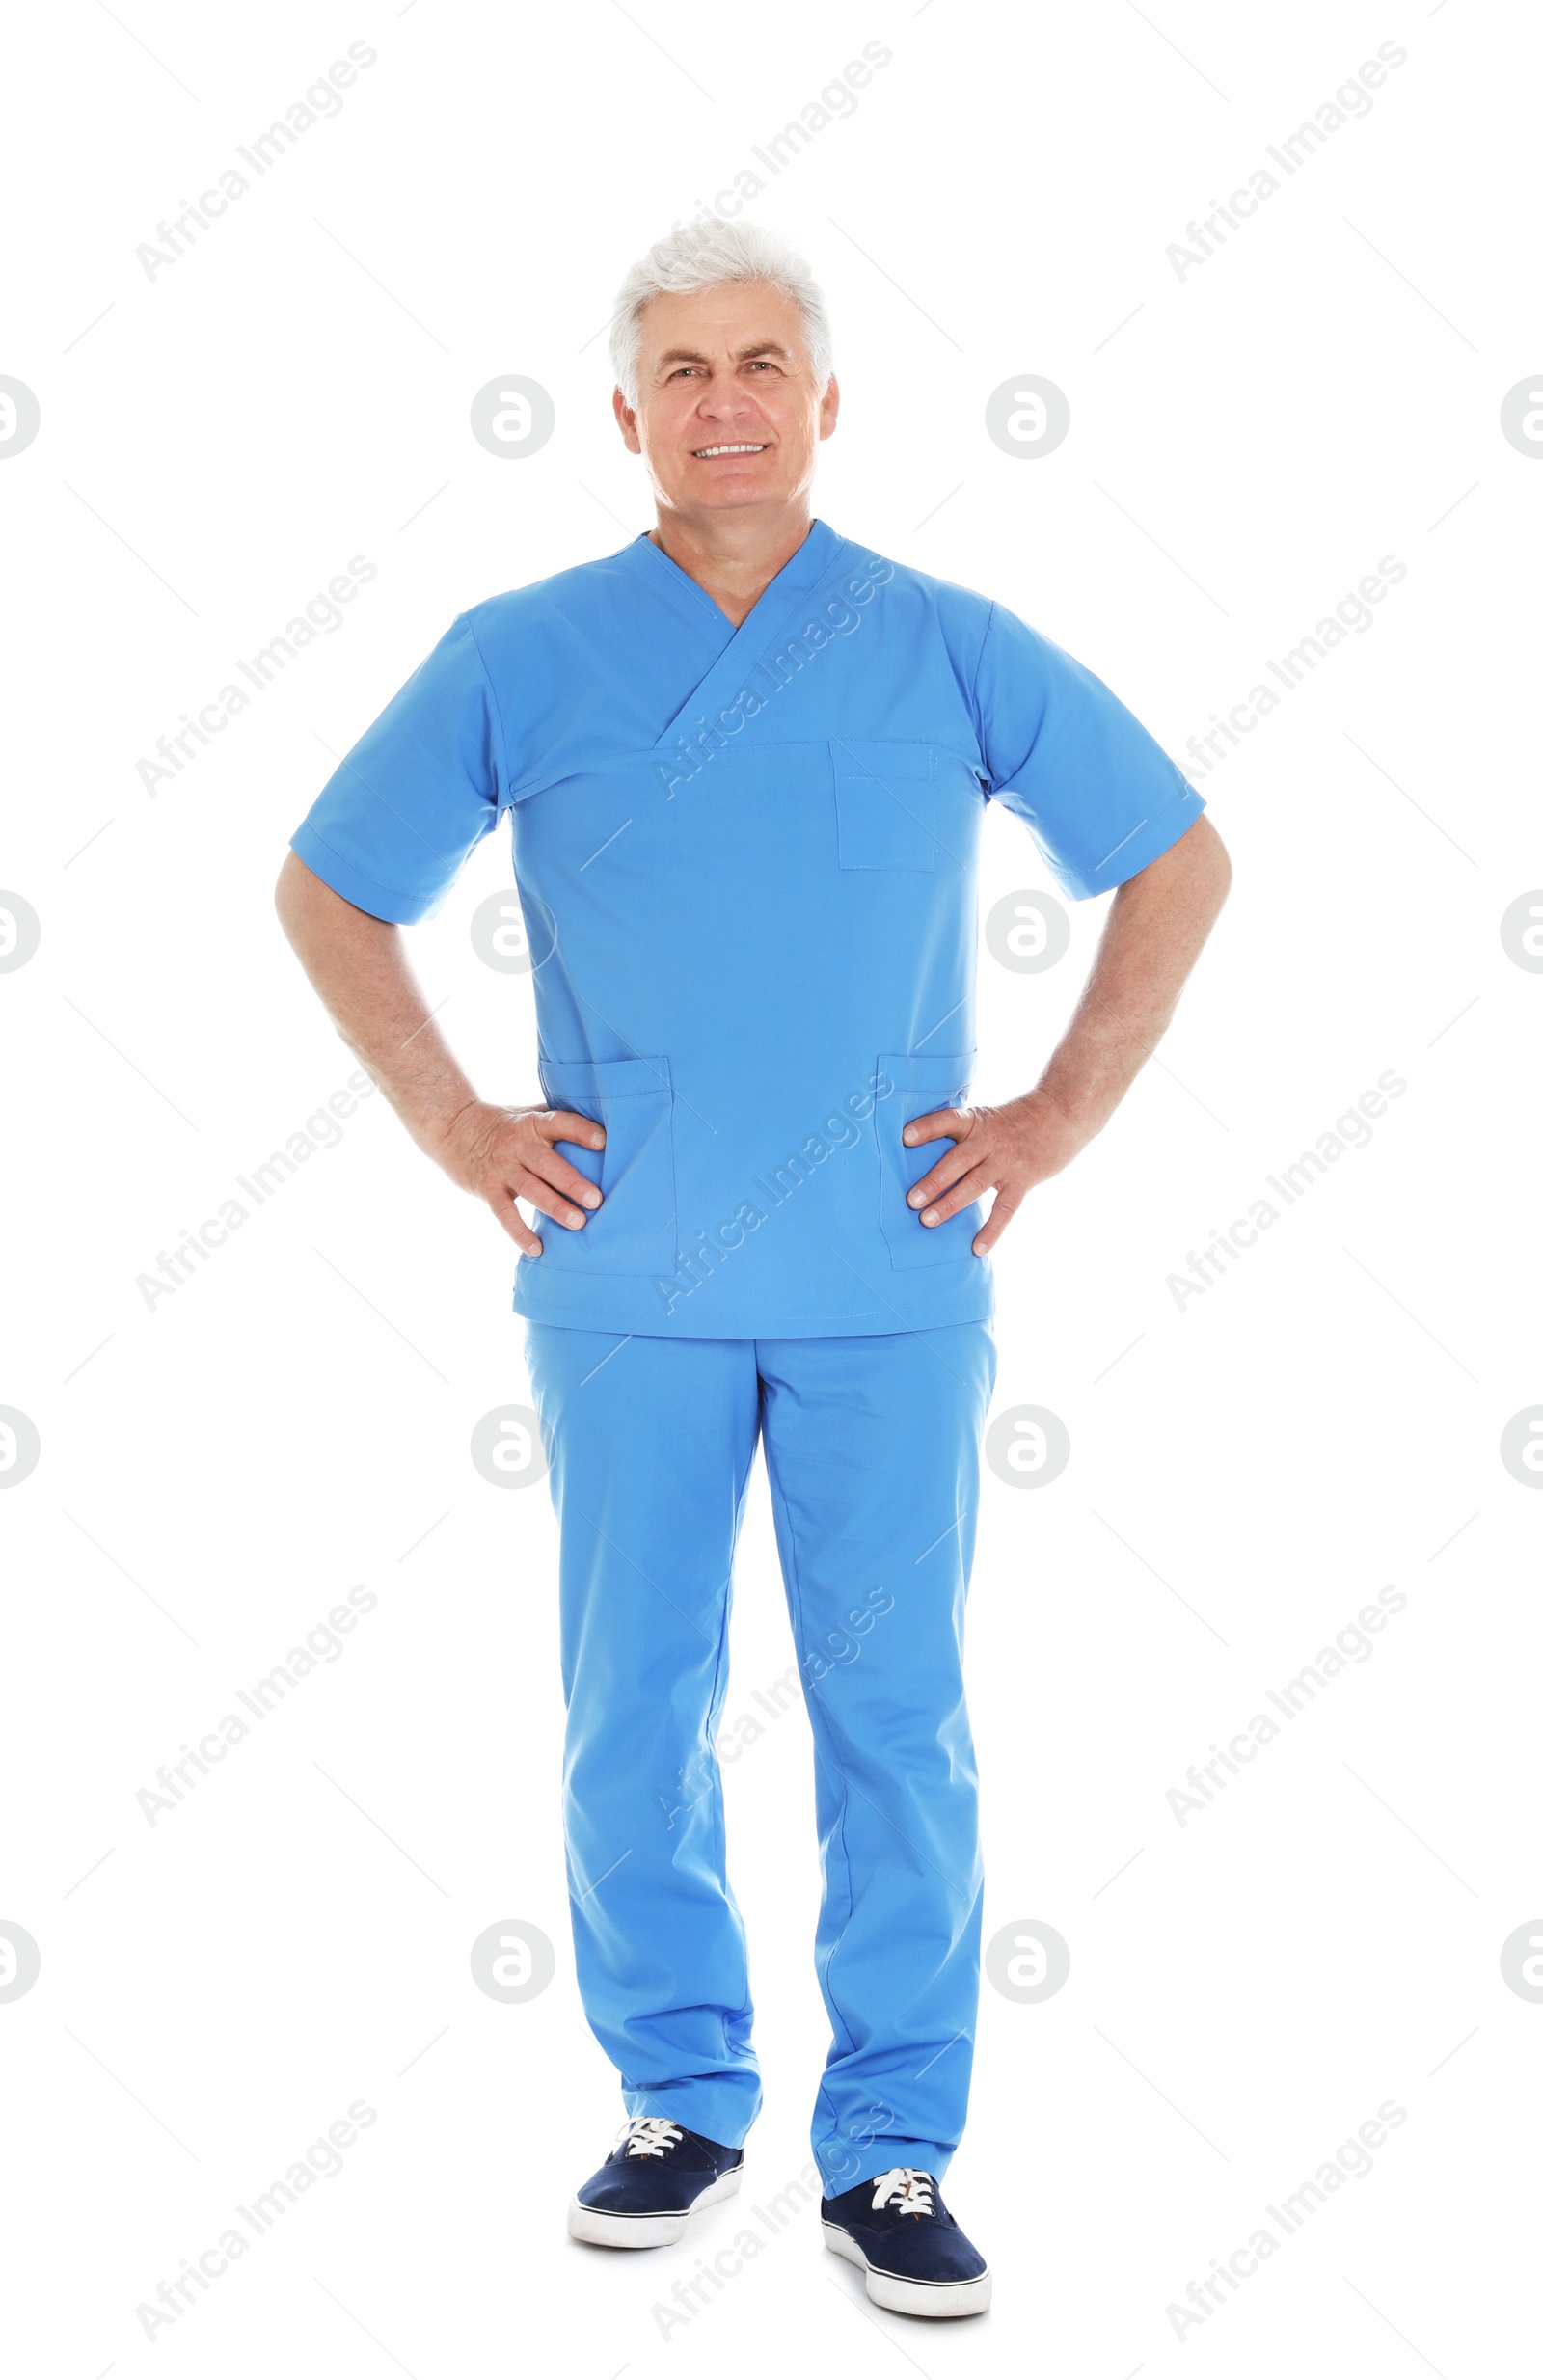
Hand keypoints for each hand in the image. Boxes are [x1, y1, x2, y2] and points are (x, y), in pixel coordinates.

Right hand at [432, 1099, 604, 1257]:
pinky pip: (504, 1214)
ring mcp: (502, 1168)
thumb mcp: (528, 1113)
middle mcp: (518, 1145)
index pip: (559, 1123)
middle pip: (548, 1164)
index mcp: (533, 1124)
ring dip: (554, 1207)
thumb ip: (557, 1120)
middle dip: (572, 1182)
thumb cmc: (503, 1123)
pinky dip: (519, 1233)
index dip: (580, 1131)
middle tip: (596, 1199)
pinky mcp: (487, 1189)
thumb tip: (603, 1124)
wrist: (452, 1127)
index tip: (603, 1141)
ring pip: (531, 1189)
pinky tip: (537, 1249)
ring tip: (578, 1223)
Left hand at [901, 1090, 1090, 1254]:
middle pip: (957, 1161)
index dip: (927, 1128)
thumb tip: (923, 1158)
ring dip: (950, 1204)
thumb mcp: (987, 1116)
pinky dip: (992, 1230)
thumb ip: (962, 1135)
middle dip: (933, 1181)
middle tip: (910, 1200)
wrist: (1062, 1112)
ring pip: (975, 1185)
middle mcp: (989, 1140)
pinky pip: (1005, 1208)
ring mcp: (1007, 1161)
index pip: (948, 1120)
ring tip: (927, 1221)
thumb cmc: (1016, 1118)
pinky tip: (977, 1248)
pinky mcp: (1023, 1179)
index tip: (905, 1137)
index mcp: (976, 1121)